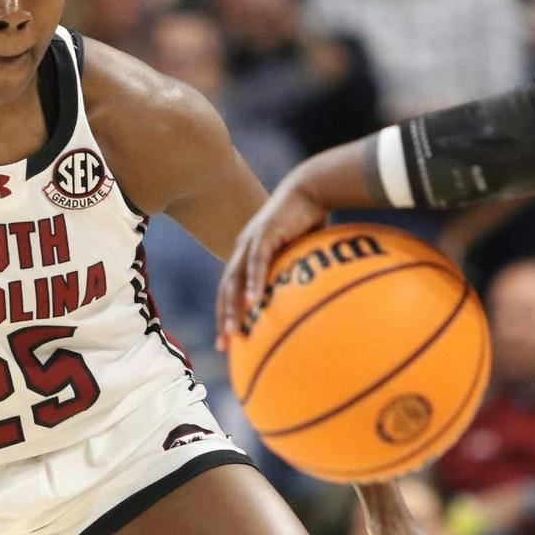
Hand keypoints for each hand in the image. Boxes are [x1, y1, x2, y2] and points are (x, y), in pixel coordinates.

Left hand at [215, 176, 328, 346]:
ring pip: (235, 280)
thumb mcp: (298, 252)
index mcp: (247, 255)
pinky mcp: (264, 234)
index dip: (227, 313)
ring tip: (232, 330)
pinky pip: (257, 263)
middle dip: (223, 318)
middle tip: (223, 345)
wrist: (311, 189)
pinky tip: (252, 301)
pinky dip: (253, 283)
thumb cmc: (309, 220)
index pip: (231, 289)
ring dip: (233, 307)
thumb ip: (295, 272)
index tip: (228, 338)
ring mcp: (251, 242)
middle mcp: (243, 250)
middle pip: (226, 290)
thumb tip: (306, 297)